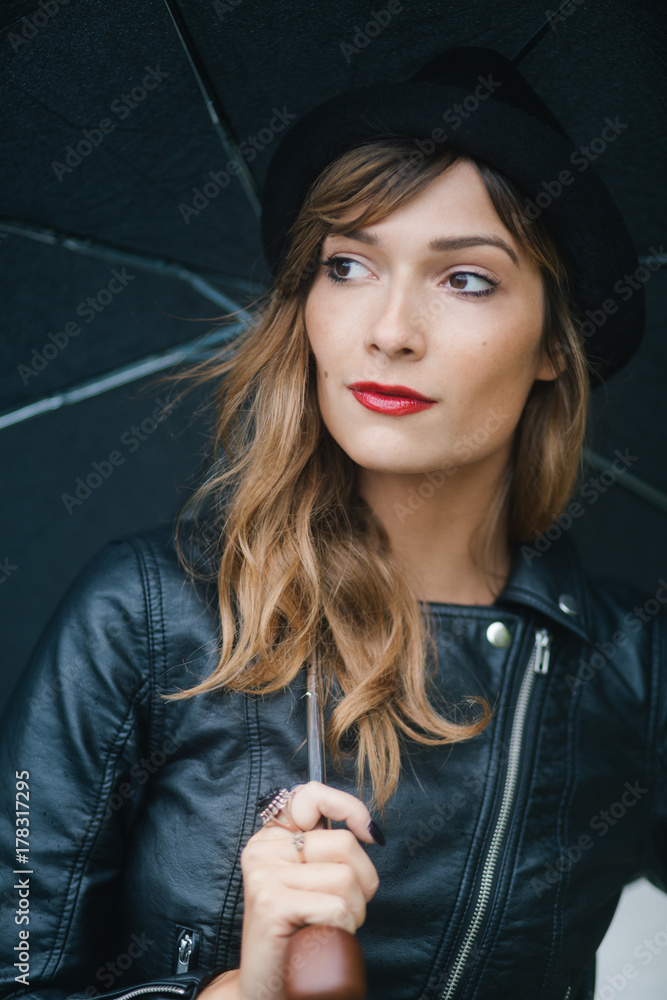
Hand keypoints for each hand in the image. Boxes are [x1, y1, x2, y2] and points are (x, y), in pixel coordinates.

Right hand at [198, 782, 380, 999]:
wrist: (266, 989)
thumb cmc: (297, 935)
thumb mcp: (310, 882)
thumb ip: (326, 850)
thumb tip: (370, 831)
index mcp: (271, 838)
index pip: (311, 795)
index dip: (348, 807)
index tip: (370, 834)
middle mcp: (263, 850)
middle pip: (344, 844)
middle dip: (362, 883)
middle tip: (343, 909)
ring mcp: (265, 875)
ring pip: (346, 879)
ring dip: (352, 913)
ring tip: (327, 928)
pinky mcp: (272, 903)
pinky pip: (336, 908)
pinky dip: (341, 930)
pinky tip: (318, 940)